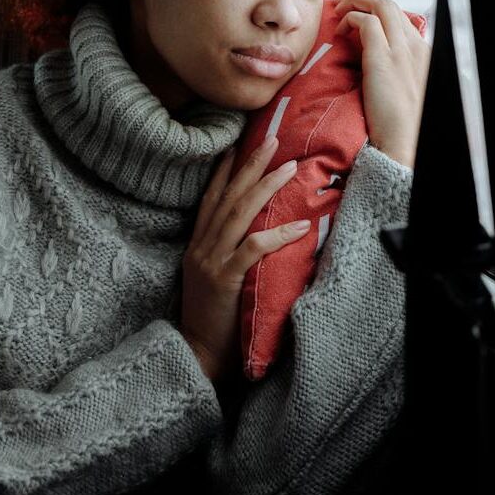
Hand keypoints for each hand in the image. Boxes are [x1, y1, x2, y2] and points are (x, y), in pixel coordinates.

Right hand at [180, 136, 306, 385]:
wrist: (197, 353)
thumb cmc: (210, 320)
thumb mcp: (209, 279)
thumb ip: (222, 255)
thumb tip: (247, 235)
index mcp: (196, 245)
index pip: (210, 200)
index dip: (223, 172)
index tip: (237, 147)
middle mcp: (201, 247)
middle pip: (227, 197)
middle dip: (250, 166)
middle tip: (272, 141)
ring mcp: (211, 261)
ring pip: (240, 214)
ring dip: (266, 186)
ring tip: (288, 167)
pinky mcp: (224, 279)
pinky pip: (253, 248)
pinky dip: (276, 234)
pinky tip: (298, 225)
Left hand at [331, 0, 429, 168]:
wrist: (405, 144)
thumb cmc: (401, 125)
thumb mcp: (406, 89)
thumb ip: (396, 69)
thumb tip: (373, 57)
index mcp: (425, 54)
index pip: (401, 18)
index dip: (378, 10)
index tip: (361, 11)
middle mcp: (417, 47)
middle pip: (392, 5)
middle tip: (345, 2)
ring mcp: (402, 51)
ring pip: (381, 5)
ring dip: (356, 2)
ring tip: (338, 9)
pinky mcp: (383, 59)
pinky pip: (366, 22)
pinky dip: (351, 18)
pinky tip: (340, 30)